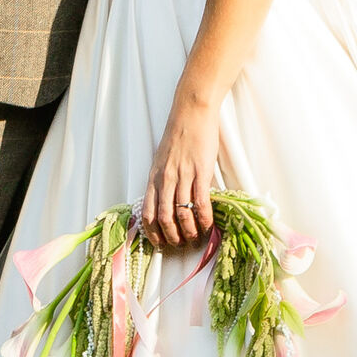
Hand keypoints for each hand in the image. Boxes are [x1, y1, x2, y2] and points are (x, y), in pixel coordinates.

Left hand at [139, 103, 219, 249]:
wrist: (191, 112)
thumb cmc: (178, 133)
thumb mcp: (163, 159)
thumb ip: (164, 179)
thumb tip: (169, 200)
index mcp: (154, 177)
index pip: (147, 212)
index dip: (153, 232)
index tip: (160, 242)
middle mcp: (165, 179)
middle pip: (164, 218)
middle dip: (172, 237)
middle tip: (181, 244)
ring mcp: (182, 176)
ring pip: (181, 213)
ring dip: (189, 231)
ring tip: (196, 238)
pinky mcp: (200, 172)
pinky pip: (201, 203)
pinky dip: (204, 219)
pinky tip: (209, 225)